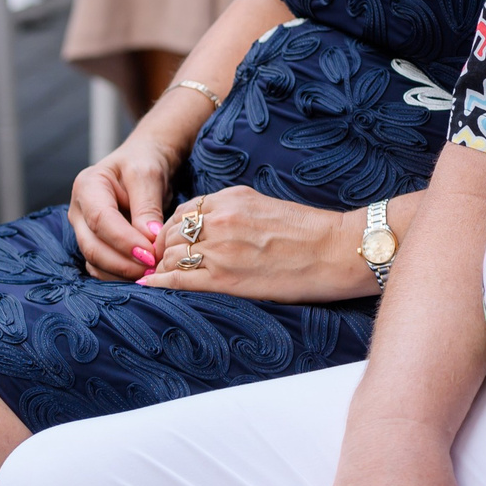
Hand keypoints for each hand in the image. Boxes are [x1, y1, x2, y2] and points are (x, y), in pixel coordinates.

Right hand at [68, 135, 175, 278]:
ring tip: (150, 274)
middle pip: (92, 246)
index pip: (100, 220)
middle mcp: (79, 210)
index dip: (124, 241)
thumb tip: (149, 240)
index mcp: (87, 186)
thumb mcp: (149, 176)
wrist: (145, 160)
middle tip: (153, 270)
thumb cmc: (145, 162)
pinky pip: (101, 266)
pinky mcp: (94, 242)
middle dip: (123, 263)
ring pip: (94, 261)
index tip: (151, 254)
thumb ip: (147, 208)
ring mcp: (83, 229)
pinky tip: (141, 274)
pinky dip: (120, 275)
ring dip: (121, 273)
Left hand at [137, 186, 369, 302]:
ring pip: (170, 256)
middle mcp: (220, 219)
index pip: (183, 211)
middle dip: (163, 248)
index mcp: (231, 198)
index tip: (175, 243)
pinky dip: (159, 284)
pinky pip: (177, 280)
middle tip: (163, 262)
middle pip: (170, 233)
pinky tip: (150, 287)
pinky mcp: (224, 278)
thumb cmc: (309, 232)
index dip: (174, 229)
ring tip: (161, 277)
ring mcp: (220, 249)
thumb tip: (209, 225)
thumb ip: (233, 211)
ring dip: (162, 267)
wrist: (336, 251)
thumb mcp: (265, 206)